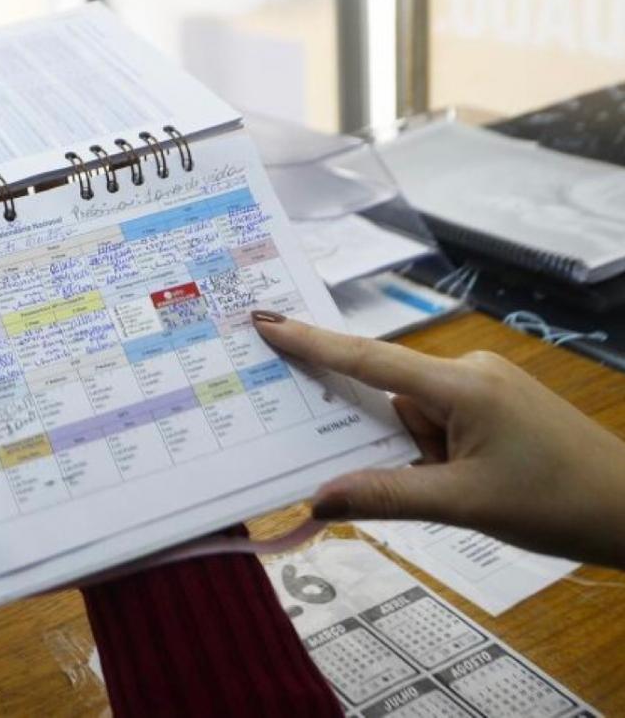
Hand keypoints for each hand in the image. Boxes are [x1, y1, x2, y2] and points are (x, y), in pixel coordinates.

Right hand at [251, 312, 624, 569]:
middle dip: (390, 438)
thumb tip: (317, 497)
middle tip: (407, 473)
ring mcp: (485, 384)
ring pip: (417, 413)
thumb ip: (386, 495)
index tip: (265, 320)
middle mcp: (468, 370)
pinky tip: (464, 483)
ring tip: (460, 493)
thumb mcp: (465, 505)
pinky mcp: (497, 402)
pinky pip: (441, 418)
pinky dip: (435, 449)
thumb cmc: (559, 503)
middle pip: (392, 395)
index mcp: (460, 384)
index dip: (311, 342)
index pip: (368, 359)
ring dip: (418, 452)